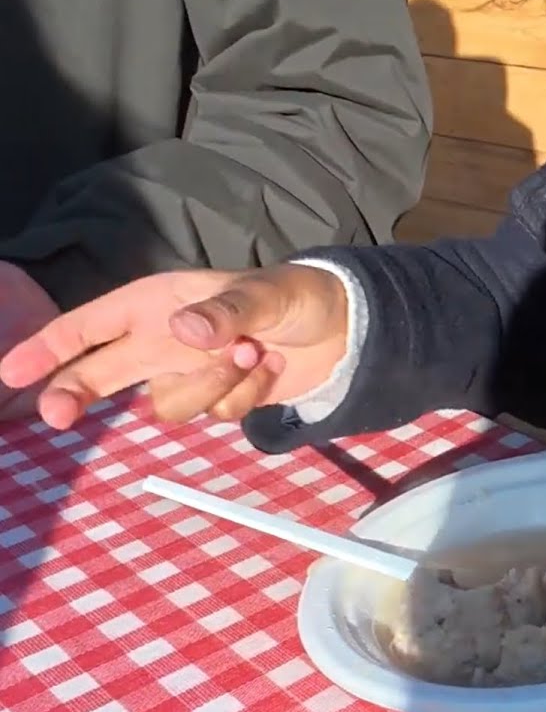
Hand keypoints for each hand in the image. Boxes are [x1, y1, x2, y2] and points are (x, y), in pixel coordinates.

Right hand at [0, 263, 348, 429]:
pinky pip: (214, 414)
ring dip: (211, 387)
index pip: (93, 324)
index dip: (50, 347)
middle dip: (76, 393)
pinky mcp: (221, 397)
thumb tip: (184, 332)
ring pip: (168, 405)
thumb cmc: (301, 296)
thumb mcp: (269, 294)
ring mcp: (192, 372)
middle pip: (103, 374)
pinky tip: (270, 373)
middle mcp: (167, 339)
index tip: (12, 373)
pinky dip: (244, 398)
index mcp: (162, 303)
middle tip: (55, 417)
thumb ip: (226, 311)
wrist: (346, 330)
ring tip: (254, 356)